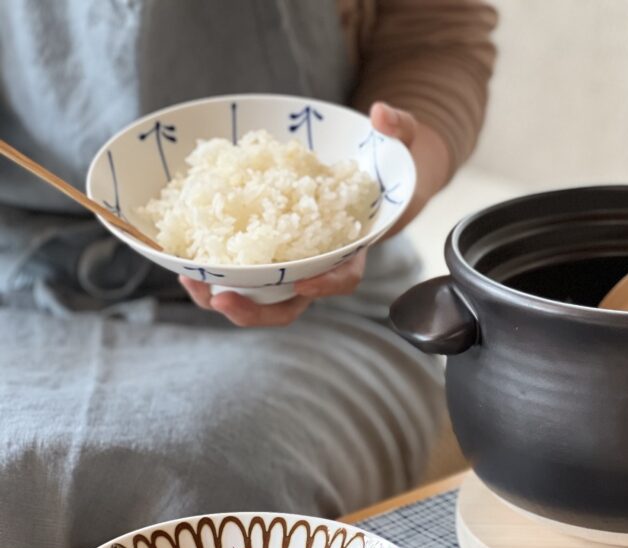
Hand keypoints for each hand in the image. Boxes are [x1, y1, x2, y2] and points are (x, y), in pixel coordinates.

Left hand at [179, 248, 366, 327]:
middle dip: (213, 299)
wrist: (345, 211)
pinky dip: (201, 255)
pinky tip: (187, 249)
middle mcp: (273, 286)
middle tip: (194, 284)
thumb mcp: (352, 264)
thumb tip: (304, 287)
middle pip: (239, 304)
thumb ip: (340, 280)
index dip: (249, 314)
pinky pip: (219, 255)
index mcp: (296, 294)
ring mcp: (258, 267)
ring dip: (201, 281)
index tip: (226, 301)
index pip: (273, 314)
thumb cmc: (347, 243)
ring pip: (224, 284)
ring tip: (186, 271)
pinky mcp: (245, 244)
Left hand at [180, 102, 445, 326]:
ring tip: (193, 284)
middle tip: (225, 300)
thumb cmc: (388, 166)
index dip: (325, 284)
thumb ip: (399, 129)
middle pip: (290, 303)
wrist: (369, 174)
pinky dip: (212, 273)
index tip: (304, 281)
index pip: (344, 277)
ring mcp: (288, 263)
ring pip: (258, 297)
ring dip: (223, 297)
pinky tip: (183, 262)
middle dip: (256, 310)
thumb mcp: (403, 144)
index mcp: (353, 250)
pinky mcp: (263, 252)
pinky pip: (237, 272)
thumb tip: (380, 115)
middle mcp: (318, 266)